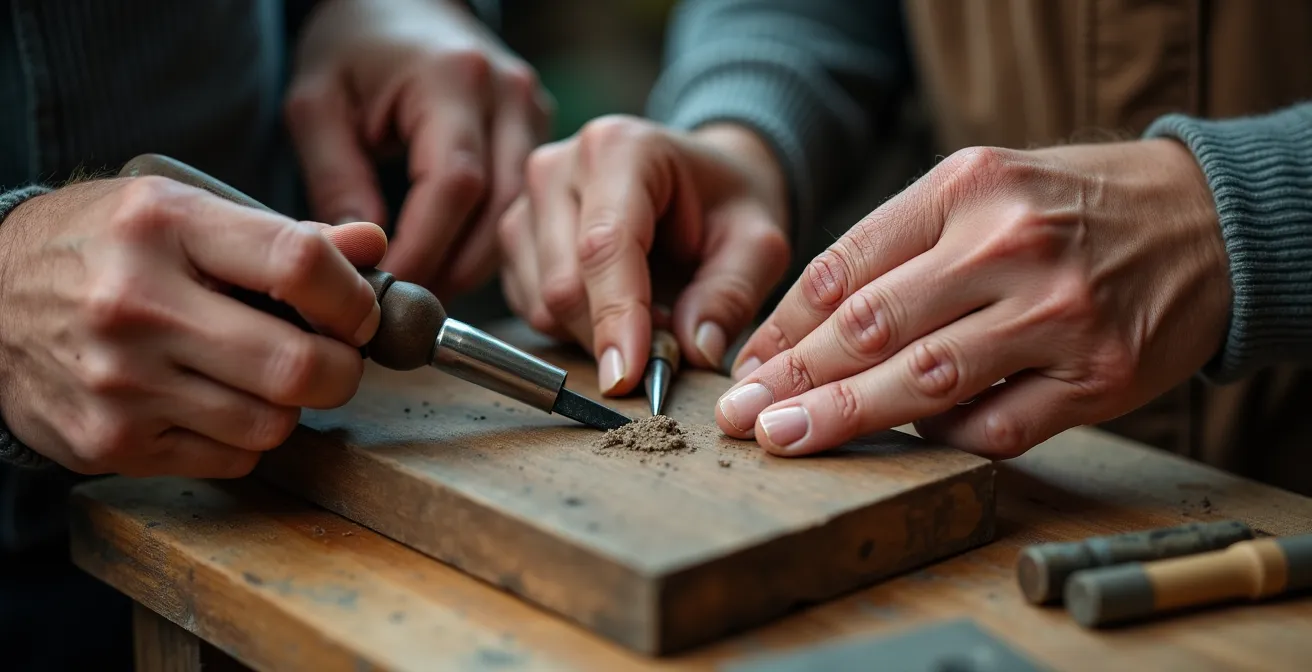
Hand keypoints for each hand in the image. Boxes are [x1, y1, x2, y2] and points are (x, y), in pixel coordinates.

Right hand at [0, 176, 385, 477]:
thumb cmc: (101, 249)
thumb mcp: (181, 212)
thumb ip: (282, 235)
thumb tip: (371, 246)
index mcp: (162, 226)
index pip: (299, 265)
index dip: (353, 297)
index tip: (358, 310)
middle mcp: (136, 305)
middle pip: (299, 365)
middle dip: (342, 368)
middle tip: (333, 356)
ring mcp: (120, 383)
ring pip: (274, 423)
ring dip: (290, 404)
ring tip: (262, 373)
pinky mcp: (111, 444)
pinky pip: (233, 459)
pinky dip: (245, 436)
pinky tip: (215, 401)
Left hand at [286, 0, 551, 296]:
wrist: (399, 4)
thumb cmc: (353, 49)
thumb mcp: (317, 105)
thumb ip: (336, 181)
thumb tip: (358, 259)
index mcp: (453, 78)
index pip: (455, 185)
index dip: (423, 247)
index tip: (384, 287)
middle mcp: (509, 95)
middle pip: (498, 209)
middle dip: (450, 266)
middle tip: (404, 302)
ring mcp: (533, 114)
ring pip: (518, 216)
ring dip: (472, 262)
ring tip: (424, 288)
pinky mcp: (538, 133)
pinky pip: (523, 206)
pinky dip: (487, 241)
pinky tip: (449, 262)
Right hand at [497, 117, 790, 394]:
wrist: (696, 181)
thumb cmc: (726, 205)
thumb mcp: (757, 244)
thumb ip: (731, 294)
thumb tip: (693, 350)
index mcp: (621, 148)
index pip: (605, 245)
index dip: (615, 316)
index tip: (629, 377)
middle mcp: (558, 167)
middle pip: (564, 283)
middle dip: (612, 336)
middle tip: (669, 348)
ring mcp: (527, 200)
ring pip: (542, 303)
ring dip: (594, 335)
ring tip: (649, 314)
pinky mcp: (515, 236)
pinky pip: (530, 308)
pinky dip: (573, 328)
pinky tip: (612, 307)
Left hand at [715, 140, 1230, 457]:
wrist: (1204, 220)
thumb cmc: (1070, 207)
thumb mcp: (982, 187)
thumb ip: (900, 246)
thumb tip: (803, 331)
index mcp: (966, 188)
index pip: (846, 267)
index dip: (783, 326)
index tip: (746, 367)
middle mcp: (1008, 246)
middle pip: (871, 326)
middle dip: (793, 378)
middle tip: (741, 417)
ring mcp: (1057, 315)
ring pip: (925, 380)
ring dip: (846, 417)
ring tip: (787, 440)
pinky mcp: (1097, 377)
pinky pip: (996, 426)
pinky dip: (940, 440)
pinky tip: (904, 443)